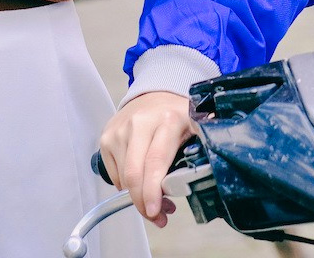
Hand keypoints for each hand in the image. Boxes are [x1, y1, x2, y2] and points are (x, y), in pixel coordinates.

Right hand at [100, 91, 191, 226]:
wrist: (152, 96)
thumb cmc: (176, 117)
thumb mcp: (195, 127)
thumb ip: (203, 147)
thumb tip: (207, 173)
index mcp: (167, 120)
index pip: (155, 161)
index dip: (153, 190)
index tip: (155, 211)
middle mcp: (139, 123)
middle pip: (134, 173)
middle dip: (143, 202)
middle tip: (157, 218)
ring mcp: (119, 130)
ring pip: (124, 178)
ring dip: (137, 197)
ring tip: (154, 200)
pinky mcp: (106, 138)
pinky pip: (114, 175)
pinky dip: (127, 186)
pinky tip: (141, 183)